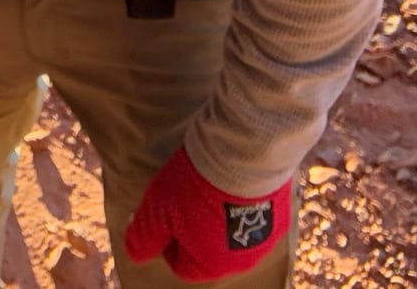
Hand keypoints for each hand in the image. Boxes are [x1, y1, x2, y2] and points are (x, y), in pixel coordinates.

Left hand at [123, 147, 290, 281]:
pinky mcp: (281, 214)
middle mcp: (242, 260)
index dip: (167, 238)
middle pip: (208, 249)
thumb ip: (144, 237)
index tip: (164, 211)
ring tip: (208, 184)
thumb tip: (136, 254)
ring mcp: (265, 238)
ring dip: (219, 215)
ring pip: (232, 232)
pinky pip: (254, 215)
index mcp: (211, 265)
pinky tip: (233, 180)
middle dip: (194, 227)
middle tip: (184, 195)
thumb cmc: (197, 184)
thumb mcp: (157, 209)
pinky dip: (242, 203)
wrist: (246, 152)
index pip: (181, 264)